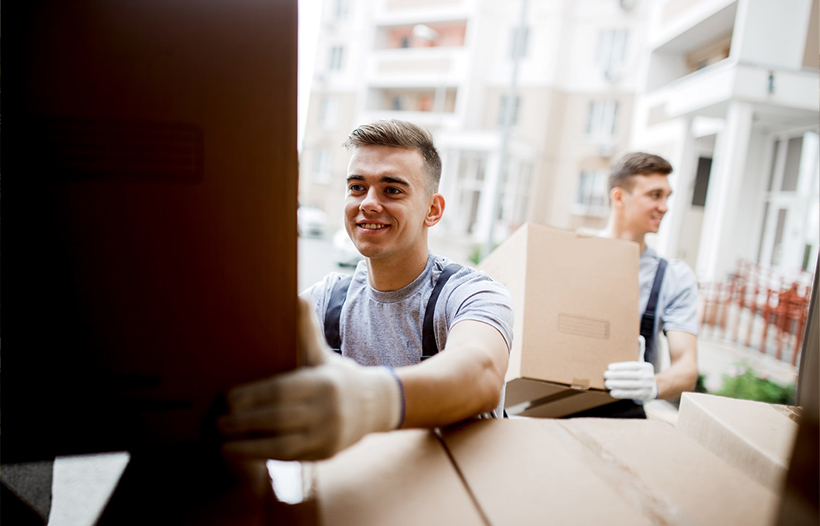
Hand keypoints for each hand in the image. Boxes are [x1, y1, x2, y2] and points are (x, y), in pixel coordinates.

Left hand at [217, 297, 403, 459]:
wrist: (374, 405)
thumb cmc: (337, 376)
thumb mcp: (323, 353)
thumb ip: (306, 331)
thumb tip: (296, 297)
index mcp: (322, 382)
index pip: (281, 390)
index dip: (252, 396)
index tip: (228, 397)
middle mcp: (327, 410)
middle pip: (278, 419)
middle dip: (245, 422)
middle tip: (218, 421)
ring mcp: (327, 436)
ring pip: (283, 446)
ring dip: (249, 447)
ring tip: (224, 444)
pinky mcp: (325, 454)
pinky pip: (290, 458)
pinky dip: (265, 456)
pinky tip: (245, 452)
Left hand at [604, 336, 657, 400]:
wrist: (655, 388)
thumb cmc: (642, 373)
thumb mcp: (642, 363)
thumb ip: (639, 351)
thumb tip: (639, 337)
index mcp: (646, 366)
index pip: (631, 366)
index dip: (619, 367)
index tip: (609, 367)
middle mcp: (647, 376)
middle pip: (629, 375)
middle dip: (615, 376)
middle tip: (605, 375)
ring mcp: (646, 386)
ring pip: (629, 385)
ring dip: (616, 385)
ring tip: (607, 383)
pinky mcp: (643, 395)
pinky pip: (630, 394)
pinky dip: (620, 393)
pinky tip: (612, 392)